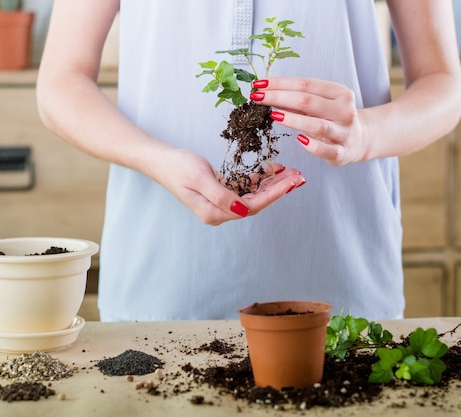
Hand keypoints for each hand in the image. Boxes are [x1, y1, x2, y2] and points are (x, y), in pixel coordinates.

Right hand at [155, 148, 305, 225]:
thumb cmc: (178, 168)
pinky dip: (260, 178)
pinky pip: (246, 187)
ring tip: (292, 173)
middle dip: (279, 190)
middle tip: (299, 177)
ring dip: (273, 184)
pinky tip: (273, 169)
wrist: (161, 161)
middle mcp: (220, 211)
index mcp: (215, 213)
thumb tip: (244, 209)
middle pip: (257, 202)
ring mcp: (222, 202)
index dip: (273, 195)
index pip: (252, 206)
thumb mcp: (200, 178)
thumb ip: (222, 196)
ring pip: (254, 195)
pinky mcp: (222, 191)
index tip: (291, 183)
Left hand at [250, 77, 367, 165]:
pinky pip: (325, 150)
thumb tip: (266, 92)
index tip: (260, 83)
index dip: (281, 83)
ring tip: (273, 114)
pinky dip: (311, 145)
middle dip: (279, 97)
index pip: (306, 84)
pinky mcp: (342, 153)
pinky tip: (298, 139)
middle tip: (257, 97)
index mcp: (340, 93)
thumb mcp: (320, 104)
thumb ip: (297, 99)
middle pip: (308, 101)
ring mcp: (344, 133)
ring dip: (292, 119)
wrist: (360, 140)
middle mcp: (345, 111)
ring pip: (316, 125)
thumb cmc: (333, 118)